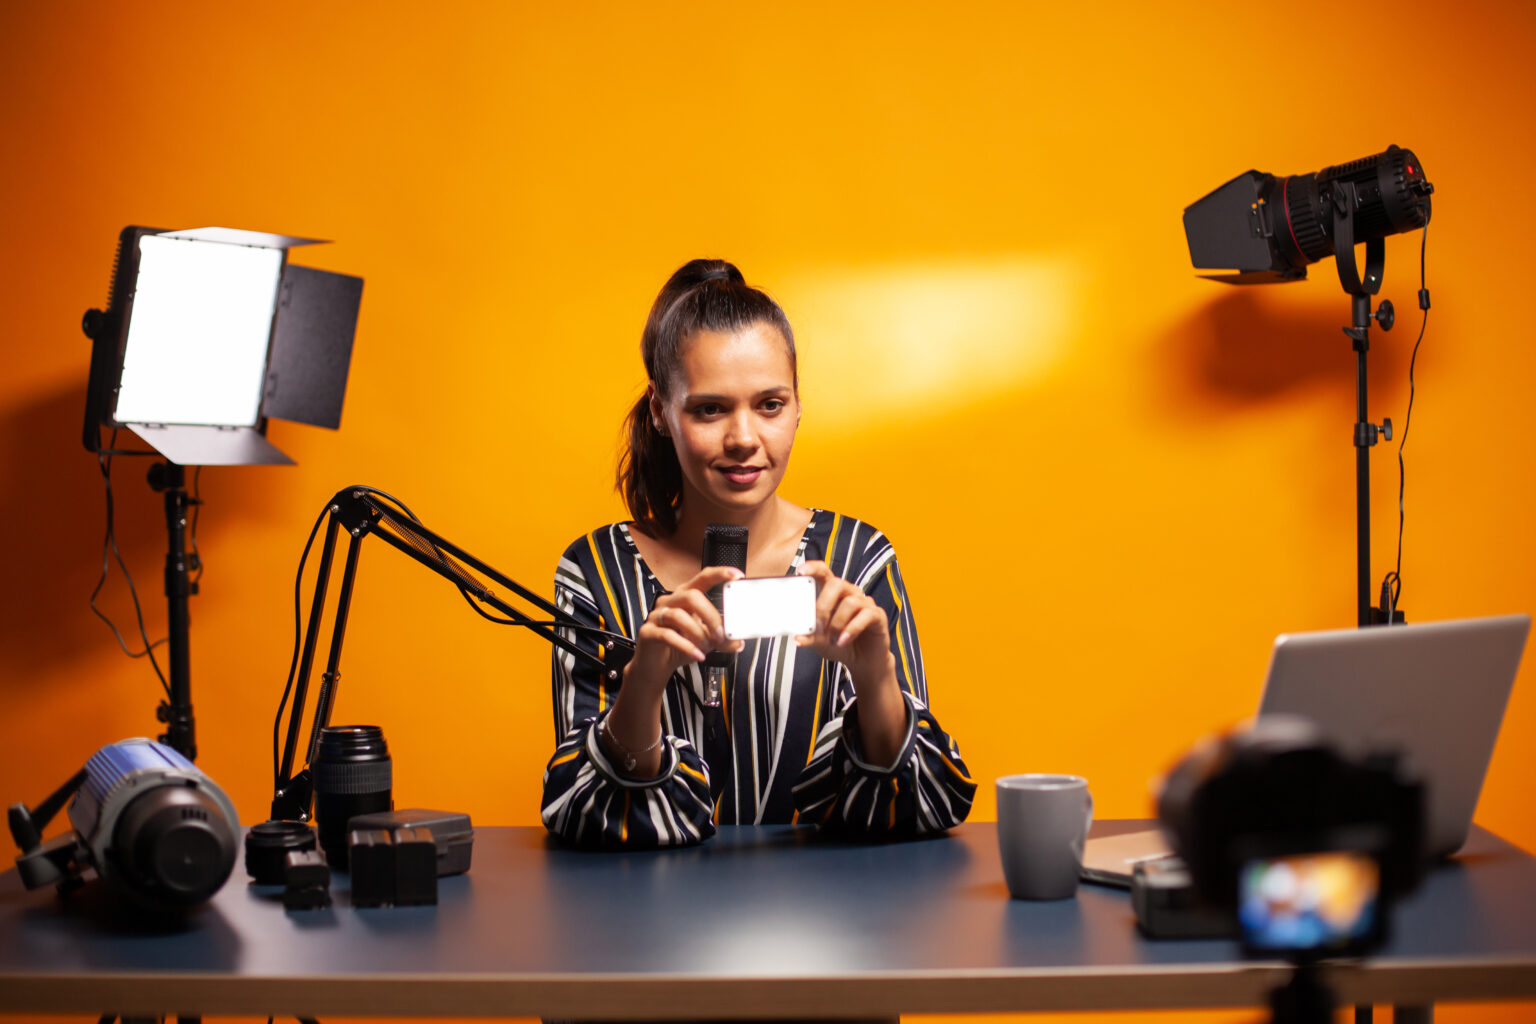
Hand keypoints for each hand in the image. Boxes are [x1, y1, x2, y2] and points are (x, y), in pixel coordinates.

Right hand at [623, 565, 745, 700]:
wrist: (656, 665)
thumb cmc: (680, 646)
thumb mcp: (706, 641)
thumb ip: (722, 639)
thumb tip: (738, 642)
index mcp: (686, 596)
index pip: (703, 578)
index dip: (719, 574)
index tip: (737, 575)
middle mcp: (671, 601)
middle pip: (691, 596)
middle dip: (710, 616)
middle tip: (720, 634)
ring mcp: (657, 615)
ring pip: (679, 615)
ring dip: (698, 634)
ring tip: (706, 647)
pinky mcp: (648, 632)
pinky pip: (667, 635)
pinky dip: (686, 646)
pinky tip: (697, 655)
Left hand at [794, 560, 895, 694]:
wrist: (862, 661)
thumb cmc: (839, 644)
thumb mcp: (820, 641)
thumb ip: (809, 636)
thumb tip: (797, 638)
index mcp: (832, 593)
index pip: (823, 572)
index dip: (813, 568)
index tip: (800, 572)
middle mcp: (849, 593)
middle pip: (837, 584)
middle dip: (823, 606)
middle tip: (817, 627)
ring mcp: (865, 602)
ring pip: (850, 602)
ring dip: (837, 624)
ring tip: (833, 641)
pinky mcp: (877, 615)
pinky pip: (865, 615)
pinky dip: (851, 630)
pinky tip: (843, 641)